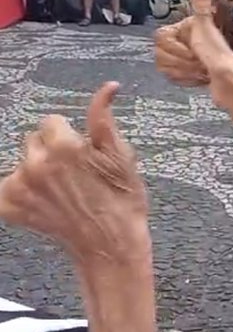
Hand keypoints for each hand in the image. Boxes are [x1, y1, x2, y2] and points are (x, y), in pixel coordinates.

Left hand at [0, 82, 149, 260]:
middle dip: (51, 151)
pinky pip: (7, 186)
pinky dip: (22, 193)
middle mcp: (35, 164)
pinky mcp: (9, 206)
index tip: (83, 154)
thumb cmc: (122, 200)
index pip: (52, 121)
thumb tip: (108, 87)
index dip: (70, 136)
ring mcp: (19, 187)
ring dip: (37, 171)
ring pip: (22, 163)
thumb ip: (104, 118)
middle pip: (33, 140)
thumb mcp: (121, 156)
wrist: (111, 244)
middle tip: (74, 174)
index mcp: (64, 146)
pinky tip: (46, 202)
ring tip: (62, 191)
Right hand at [155, 0, 232, 106]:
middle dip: (181, 61)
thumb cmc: (225, 62)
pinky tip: (199, 78)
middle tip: (199, 63)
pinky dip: (184, 80)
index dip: (176, 48)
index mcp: (189, 27)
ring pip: (163, 65)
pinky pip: (170, 76)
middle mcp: (187, 40)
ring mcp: (188, 56)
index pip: (161, 37)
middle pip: (160, 52)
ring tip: (201, 71)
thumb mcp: (210, 32)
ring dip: (183, 71)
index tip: (192, 51)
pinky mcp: (189, 72)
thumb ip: (202, 10)